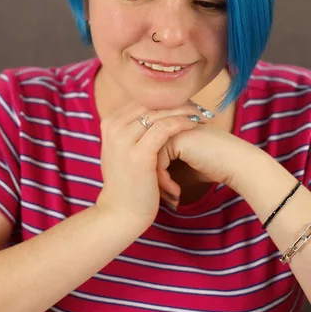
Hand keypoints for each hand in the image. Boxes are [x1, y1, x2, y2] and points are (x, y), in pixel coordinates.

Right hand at [95, 99, 213, 227]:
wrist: (120, 213)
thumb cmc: (126, 183)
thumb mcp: (121, 150)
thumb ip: (130, 131)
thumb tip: (148, 116)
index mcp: (109, 123)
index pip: (141, 100)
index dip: (165, 99)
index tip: (186, 101)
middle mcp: (113, 127)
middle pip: (150, 103)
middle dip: (176, 102)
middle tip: (198, 105)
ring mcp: (123, 139)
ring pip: (159, 113)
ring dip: (183, 111)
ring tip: (201, 113)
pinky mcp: (138, 154)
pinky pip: (164, 129)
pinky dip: (181, 123)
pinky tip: (195, 125)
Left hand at [158, 122, 263, 193]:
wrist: (236, 163)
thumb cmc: (215, 166)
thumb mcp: (187, 164)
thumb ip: (170, 163)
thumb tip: (152, 179)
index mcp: (170, 130)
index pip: (150, 152)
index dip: (154, 175)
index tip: (163, 195)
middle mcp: (169, 126)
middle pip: (147, 155)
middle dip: (154, 180)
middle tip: (164, 199)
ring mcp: (171, 129)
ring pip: (149, 158)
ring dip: (159, 182)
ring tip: (171, 197)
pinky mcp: (175, 138)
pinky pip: (158, 161)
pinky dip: (164, 180)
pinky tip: (176, 192)